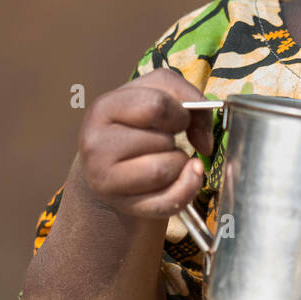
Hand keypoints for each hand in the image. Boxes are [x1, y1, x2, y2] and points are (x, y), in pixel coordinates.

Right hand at [76, 68, 215, 218]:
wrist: (114, 165)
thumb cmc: (138, 127)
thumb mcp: (157, 96)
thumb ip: (188, 99)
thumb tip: (204, 142)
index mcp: (104, 108)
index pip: (155, 105)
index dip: (180, 113)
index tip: (180, 119)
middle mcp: (95, 142)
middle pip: (163, 140)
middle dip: (176, 140)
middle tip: (167, 141)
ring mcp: (103, 177)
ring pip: (163, 171)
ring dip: (179, 164)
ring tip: (167, 159)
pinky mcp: (119, 204)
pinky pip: (166, 202)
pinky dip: (184, 190)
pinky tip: (183, 179)